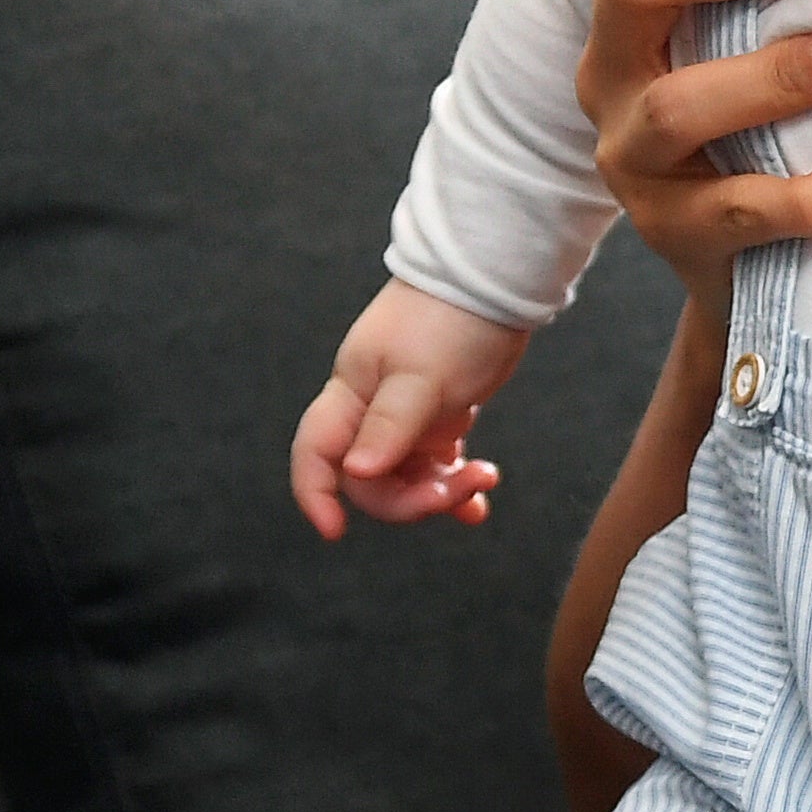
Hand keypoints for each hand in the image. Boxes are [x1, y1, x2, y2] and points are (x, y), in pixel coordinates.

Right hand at [290, 279, 527, 539]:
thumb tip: (356, 472)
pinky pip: (437, 464)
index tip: (336, 531)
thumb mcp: (421, 376)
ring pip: (406, 476)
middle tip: (459, 489)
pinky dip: (455, 482)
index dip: (316, 493)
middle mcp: (372, 409)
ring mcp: (406, 414)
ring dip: (441, 492)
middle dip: (411, 498)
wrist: (495, 279)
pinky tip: (480, 498)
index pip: (316, 453)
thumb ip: (389, 425)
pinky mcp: (439, 414)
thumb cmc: (452, 319)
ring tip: (483, 480)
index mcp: (353, 394)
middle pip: (370, 479)